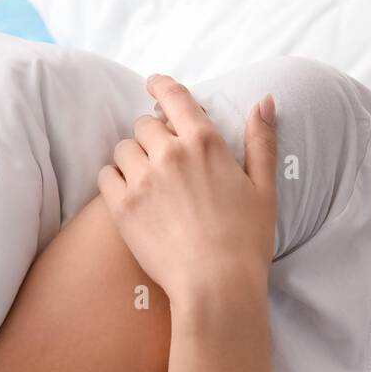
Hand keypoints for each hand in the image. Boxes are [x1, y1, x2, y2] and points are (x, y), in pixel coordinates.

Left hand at [96, 73, 277, 307]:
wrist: (217, 286)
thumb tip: (264, 100)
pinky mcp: (123, 207)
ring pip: (123, 149)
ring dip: (133, 158)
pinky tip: (131, 197)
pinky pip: (106, 176)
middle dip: (152, 136)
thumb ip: (261, 141)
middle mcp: (169, 153)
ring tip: (148, 182)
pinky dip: (115, 181)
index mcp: (204, 143)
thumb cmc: (246, 242)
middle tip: (163, 160)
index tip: (153, 85)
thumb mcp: (264, 189)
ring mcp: (142, 179)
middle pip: (144, 125)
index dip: (161, 86)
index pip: (174, 97)